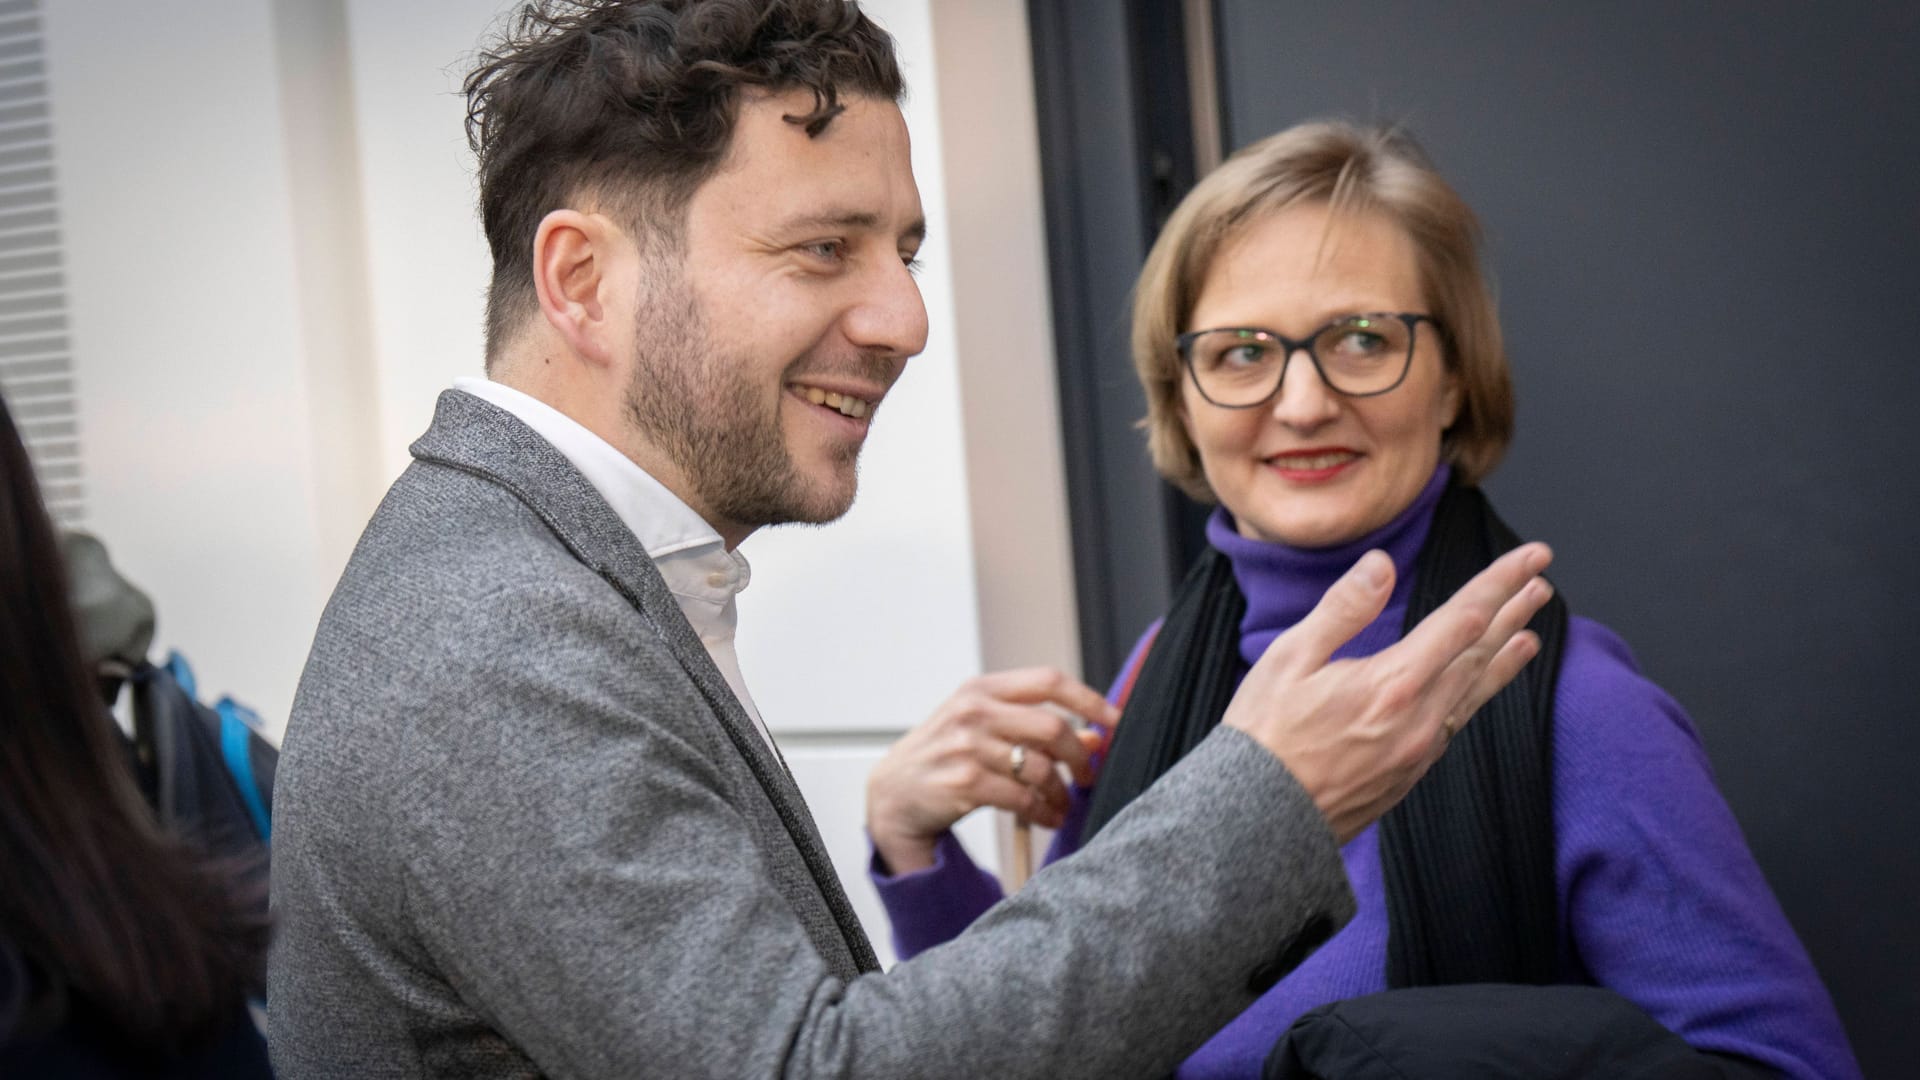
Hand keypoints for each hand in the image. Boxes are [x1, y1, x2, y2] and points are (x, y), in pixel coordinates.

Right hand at [867, 667, 1117, 873]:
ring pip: (1040, 767)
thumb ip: (1032, 727)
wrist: (893, 793)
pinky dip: (1043, 811)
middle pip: (1051, 726)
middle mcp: (973, 712)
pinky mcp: (965, 783)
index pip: (1048, 681)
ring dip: (1061, 792)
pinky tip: (1045, 816)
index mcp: (980, 689)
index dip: (1089, 699)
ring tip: (1062, 804)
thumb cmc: (944, 756)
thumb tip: (1092, 737)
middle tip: (1088, 775)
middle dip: (1079, 755)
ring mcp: (967, 747)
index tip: (1114, 719)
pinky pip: (1023, 798)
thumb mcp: (983, 729)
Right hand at [1223, 543, 1553, 842]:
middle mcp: (1419, 719)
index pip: (1463, 619)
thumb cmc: (1265, 735)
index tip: (1531, 557)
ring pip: (1473, 692)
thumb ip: (1342, 609)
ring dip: (1503, 657)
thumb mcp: (1289, 659)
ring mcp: (1419, 750)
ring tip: (1530, 635)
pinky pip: (1456, 722)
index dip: (1500, 582)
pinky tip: (1479, 686)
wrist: (1259, 819)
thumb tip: (1382, 564)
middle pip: (1479, 654)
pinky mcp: (1410, 772)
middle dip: (1512, 613)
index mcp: (1392, 684)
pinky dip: (1477, 694)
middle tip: (1541, 584)